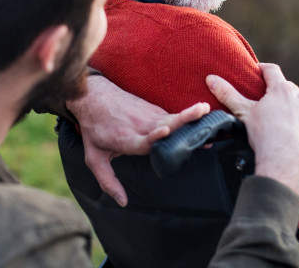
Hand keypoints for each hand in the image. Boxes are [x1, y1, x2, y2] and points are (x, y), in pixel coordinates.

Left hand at [67, 75, 209, 206]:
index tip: (166, 131)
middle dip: (184, 119)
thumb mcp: (94, 158)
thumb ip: (108, 181)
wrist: (92, 96)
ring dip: (189, 115)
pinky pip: (171, 116)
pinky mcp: (153, 109)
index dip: (155, 136)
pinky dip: (185, 117)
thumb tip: (123, 202)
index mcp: (126, 139)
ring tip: (206, 111)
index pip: (143, 139)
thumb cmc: (94, 128)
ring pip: (172, 117)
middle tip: (202, 113)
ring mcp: (147, 115)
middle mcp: (140, 126)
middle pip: (165, 123)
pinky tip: (200, 116)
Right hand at [206, 63, 298, 194]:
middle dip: (277, 90)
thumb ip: (227, 93)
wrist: (283, 162)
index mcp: (280, 89)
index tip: (258, 71)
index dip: (263, 69)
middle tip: (267, 100)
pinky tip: (295, 128)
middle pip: (286, 86)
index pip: (272, 70)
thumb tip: (211, 78)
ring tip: (281, 116)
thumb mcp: (243, 112)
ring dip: (292, 104)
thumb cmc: (263, 135)